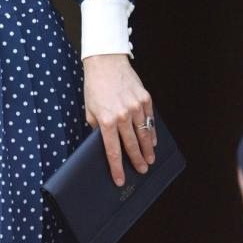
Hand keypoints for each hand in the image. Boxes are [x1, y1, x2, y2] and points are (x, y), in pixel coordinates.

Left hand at [83, 54, 155, 186]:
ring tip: (150, 159)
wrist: (106, 62)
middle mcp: (123, 115)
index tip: (120, 180)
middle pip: (132, 145)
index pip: (113, 151)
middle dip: (137, 161)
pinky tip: (153, 140)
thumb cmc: (95, 86)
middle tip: (142, 170)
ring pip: (144, 134)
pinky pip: (150, 120)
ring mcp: (136, 107)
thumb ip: (97, 127)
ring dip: (148, 149)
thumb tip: (104, 142)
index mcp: (106, 121)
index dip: (117, 168)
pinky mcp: (145, 98)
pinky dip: (152, 131)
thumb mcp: (89, 109)